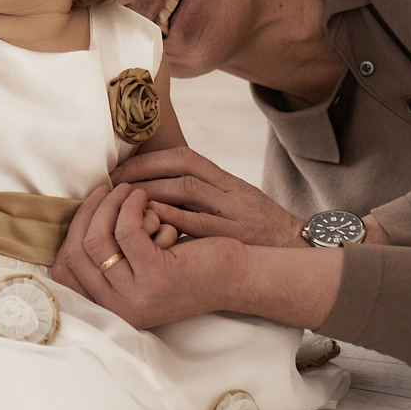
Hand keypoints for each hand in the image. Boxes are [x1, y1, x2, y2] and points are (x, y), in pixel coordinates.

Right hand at [50, 183, 250, 329]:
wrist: (236, 277)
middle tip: (110, 189)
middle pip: (77, 252)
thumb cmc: (189, 266)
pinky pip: (126, 230)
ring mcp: (136, 296)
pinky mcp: (156, 276)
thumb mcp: (142, 270)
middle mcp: (119, 309)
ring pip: (98, 239)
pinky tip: (145, 197)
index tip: (93, 205)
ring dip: (112, 205)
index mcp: (111, 309)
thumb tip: (80, 219)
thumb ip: (111, 258)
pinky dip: (131, 206)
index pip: (65, 270)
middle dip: (91, 212)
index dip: (74, 231)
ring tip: (132, 190)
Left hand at [111, 147, 319, 249]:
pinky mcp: (234, 236)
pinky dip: (169, 219)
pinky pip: (197, 223)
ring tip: (122, 202)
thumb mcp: (232, 207)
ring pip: (187, 189)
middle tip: (112, 184)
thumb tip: (154, 193)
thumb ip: (201, 199)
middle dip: (143, 172)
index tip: (121, 169)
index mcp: (227, 181)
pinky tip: (145, 222)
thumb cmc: (257, 234)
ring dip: (150, 192)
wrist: (298, 253)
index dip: (150, 159)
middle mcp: (230, 190)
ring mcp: (233, 212)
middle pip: (182, 167)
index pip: (185, 156)